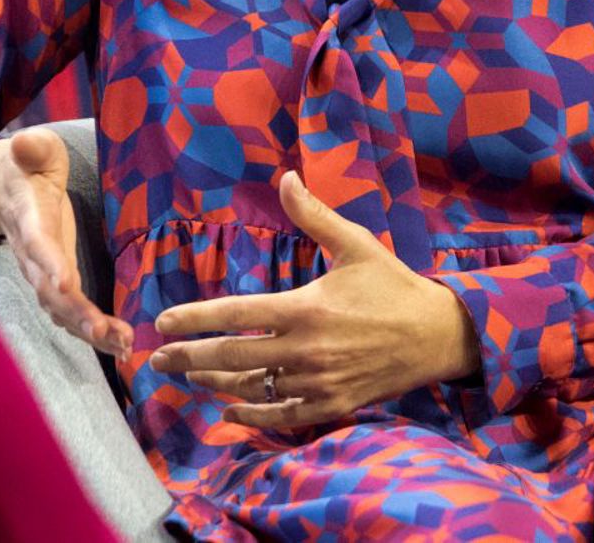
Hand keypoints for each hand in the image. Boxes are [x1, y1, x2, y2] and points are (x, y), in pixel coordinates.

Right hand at [0, 129, 131, 359]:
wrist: (3, 189)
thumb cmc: (29, 166)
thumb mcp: (35, 149)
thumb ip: (33, 148)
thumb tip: (24, 144)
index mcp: (29, 218)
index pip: (37, 243)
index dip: (49, 263)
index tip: (64, 284)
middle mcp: (31, 253)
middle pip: (49, 289)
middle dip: (75, 312)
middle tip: (103, 332)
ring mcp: (41, 271)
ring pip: (60, 309)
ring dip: (90, 330)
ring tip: (123, 346)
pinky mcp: (54, 281)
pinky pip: (70, 312)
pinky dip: (92, 330)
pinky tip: (120, 344)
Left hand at [149, 171, 479, 429]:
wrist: (436, 334)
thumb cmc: (392, 285)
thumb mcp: (355, 243)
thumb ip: (313, 215)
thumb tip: (287, 177)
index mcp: (306, 307)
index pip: (236, 314)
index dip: (195, 319)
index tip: (164, 322)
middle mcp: (306, 349)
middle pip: (232, 357)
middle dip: (189, 358)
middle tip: (157, 359)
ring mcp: (317, 381)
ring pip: (252, 388)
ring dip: (214, 384)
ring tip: (189, 377)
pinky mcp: (332, 404)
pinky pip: (282, 415)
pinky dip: (253, 415)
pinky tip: (230, 411)